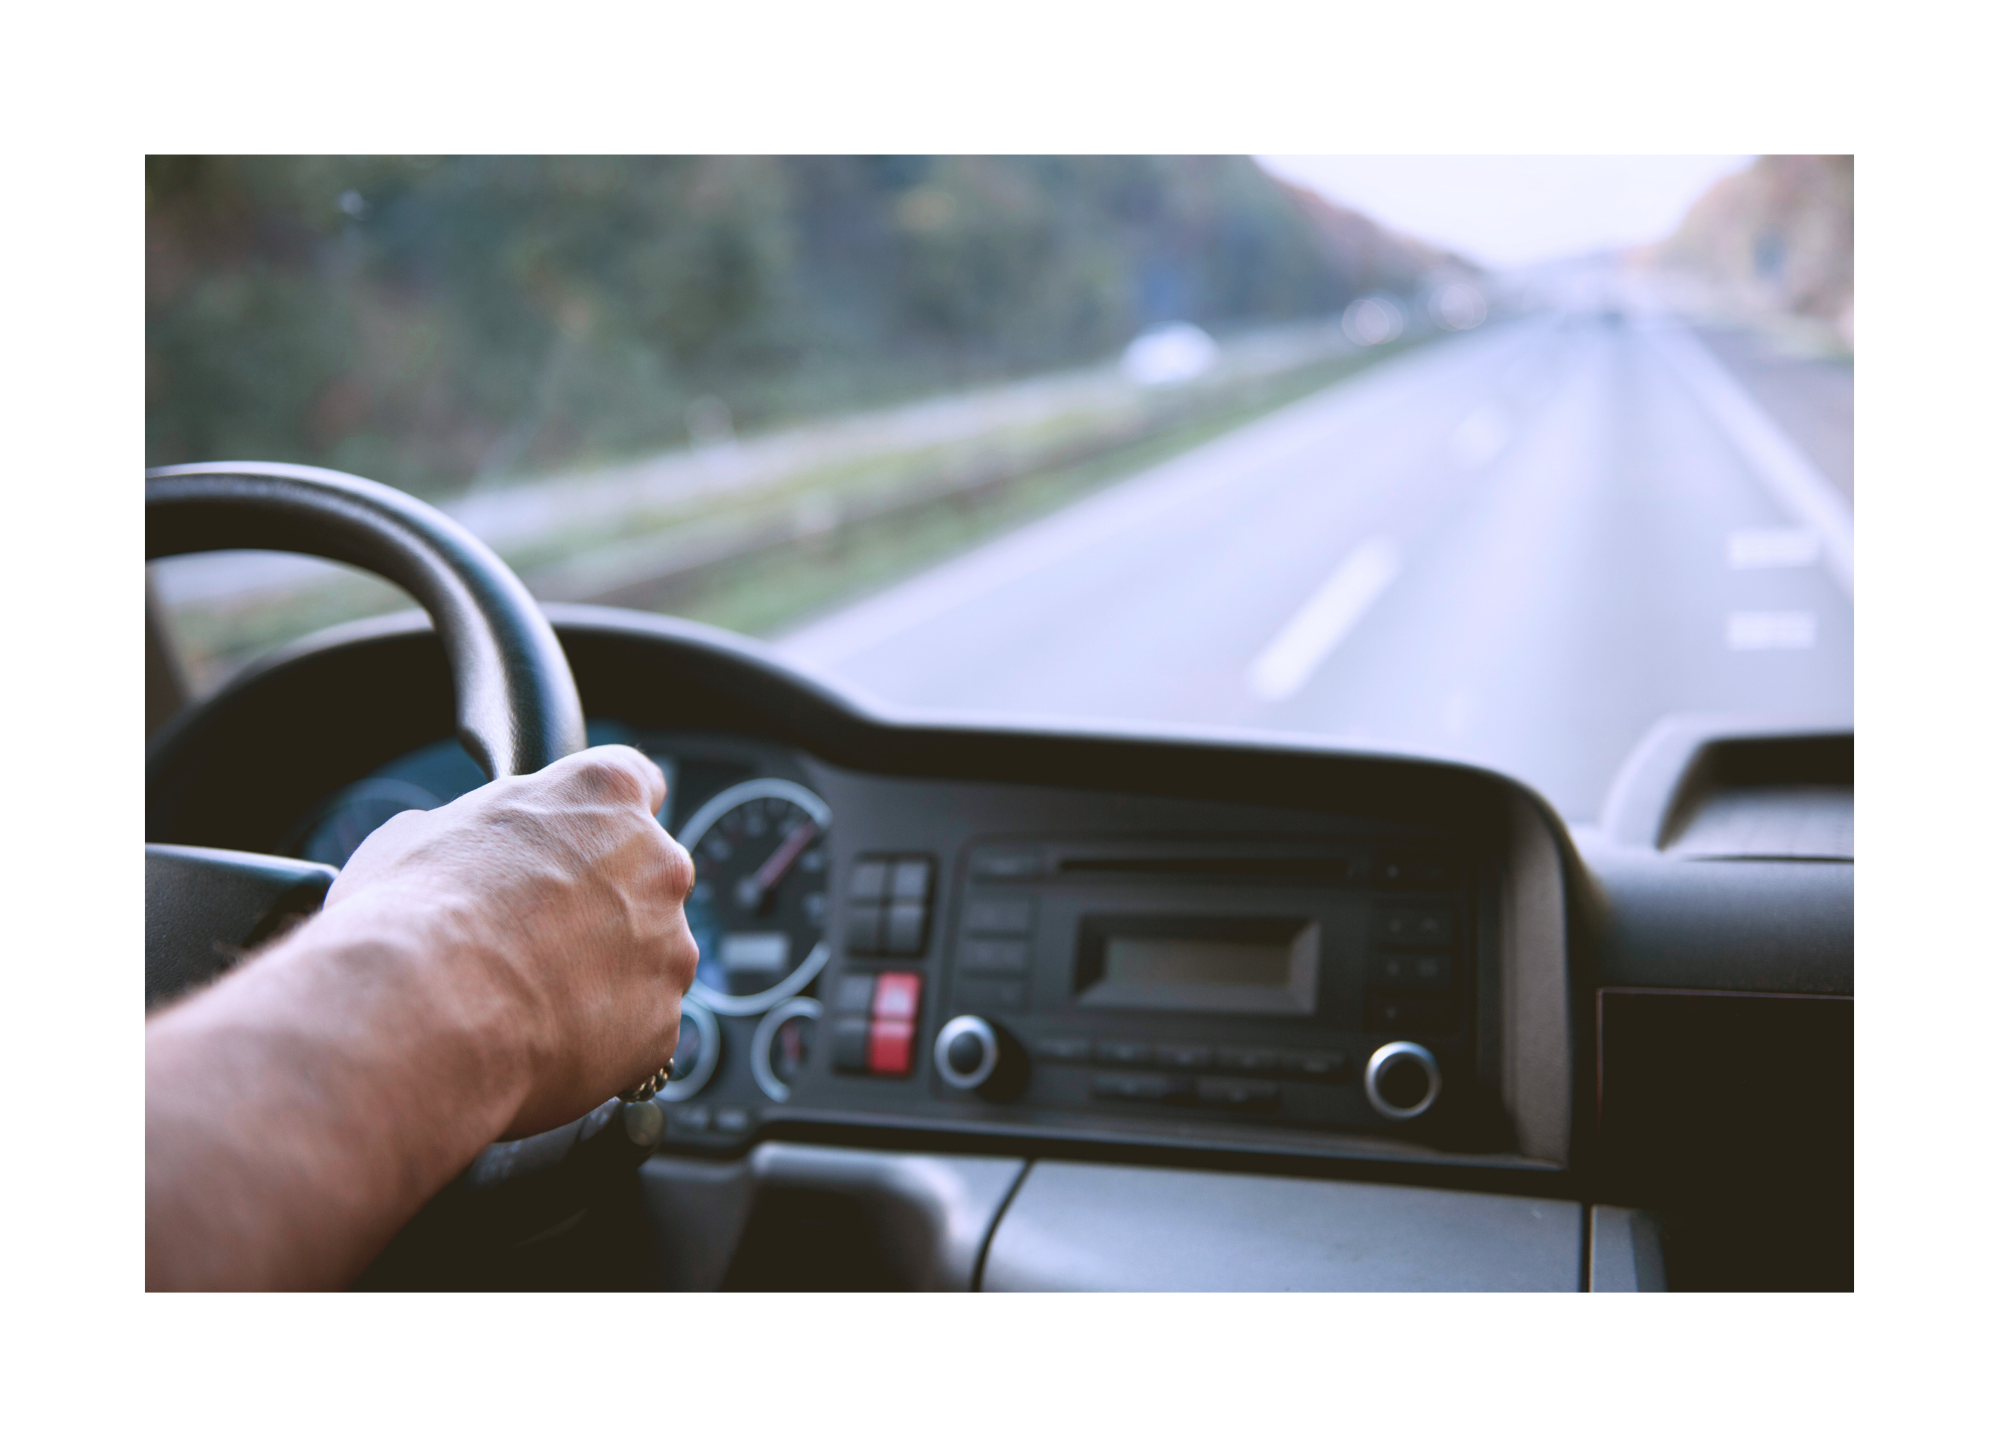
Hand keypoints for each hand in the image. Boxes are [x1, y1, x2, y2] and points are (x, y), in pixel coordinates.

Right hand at [323, 744, 697, 1136]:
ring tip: (527, 997)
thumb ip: (477, 832)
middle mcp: (657, 864)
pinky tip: (541, 1039)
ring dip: (604, 973)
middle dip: (602, 904)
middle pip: (646, 878)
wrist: (424, 1015)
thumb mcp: (419, 834)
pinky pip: (637, 1026)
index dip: (602, 818)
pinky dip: (601, 1035)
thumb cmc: (414, 915)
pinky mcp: (663, 1024)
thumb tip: (462, 850)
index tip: (582, 841)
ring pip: (646, 958)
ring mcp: (668, 948)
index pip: (637, 782)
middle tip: (534, 935)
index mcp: (604, 796)